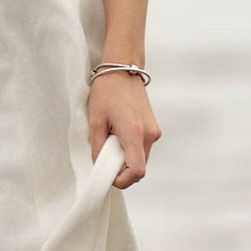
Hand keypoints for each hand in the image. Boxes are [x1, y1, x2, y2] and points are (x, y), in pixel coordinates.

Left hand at [89, 70, 159, 188]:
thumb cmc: (106, 92)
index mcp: (135, 133)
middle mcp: (150, 135)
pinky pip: (143, 148)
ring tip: (110, 142)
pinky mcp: (154, 128)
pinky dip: (131, 150)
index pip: (137, 171)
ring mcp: (154, 131)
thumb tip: (99, 167)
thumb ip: (98, 148)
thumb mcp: (95, 121)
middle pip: (139, 167)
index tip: (108, 177)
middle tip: (104, 157)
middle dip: (122, 170)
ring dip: (126, 159)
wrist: (122, 69)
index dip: (123, 181)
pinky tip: (118, 137)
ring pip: (142, 159)